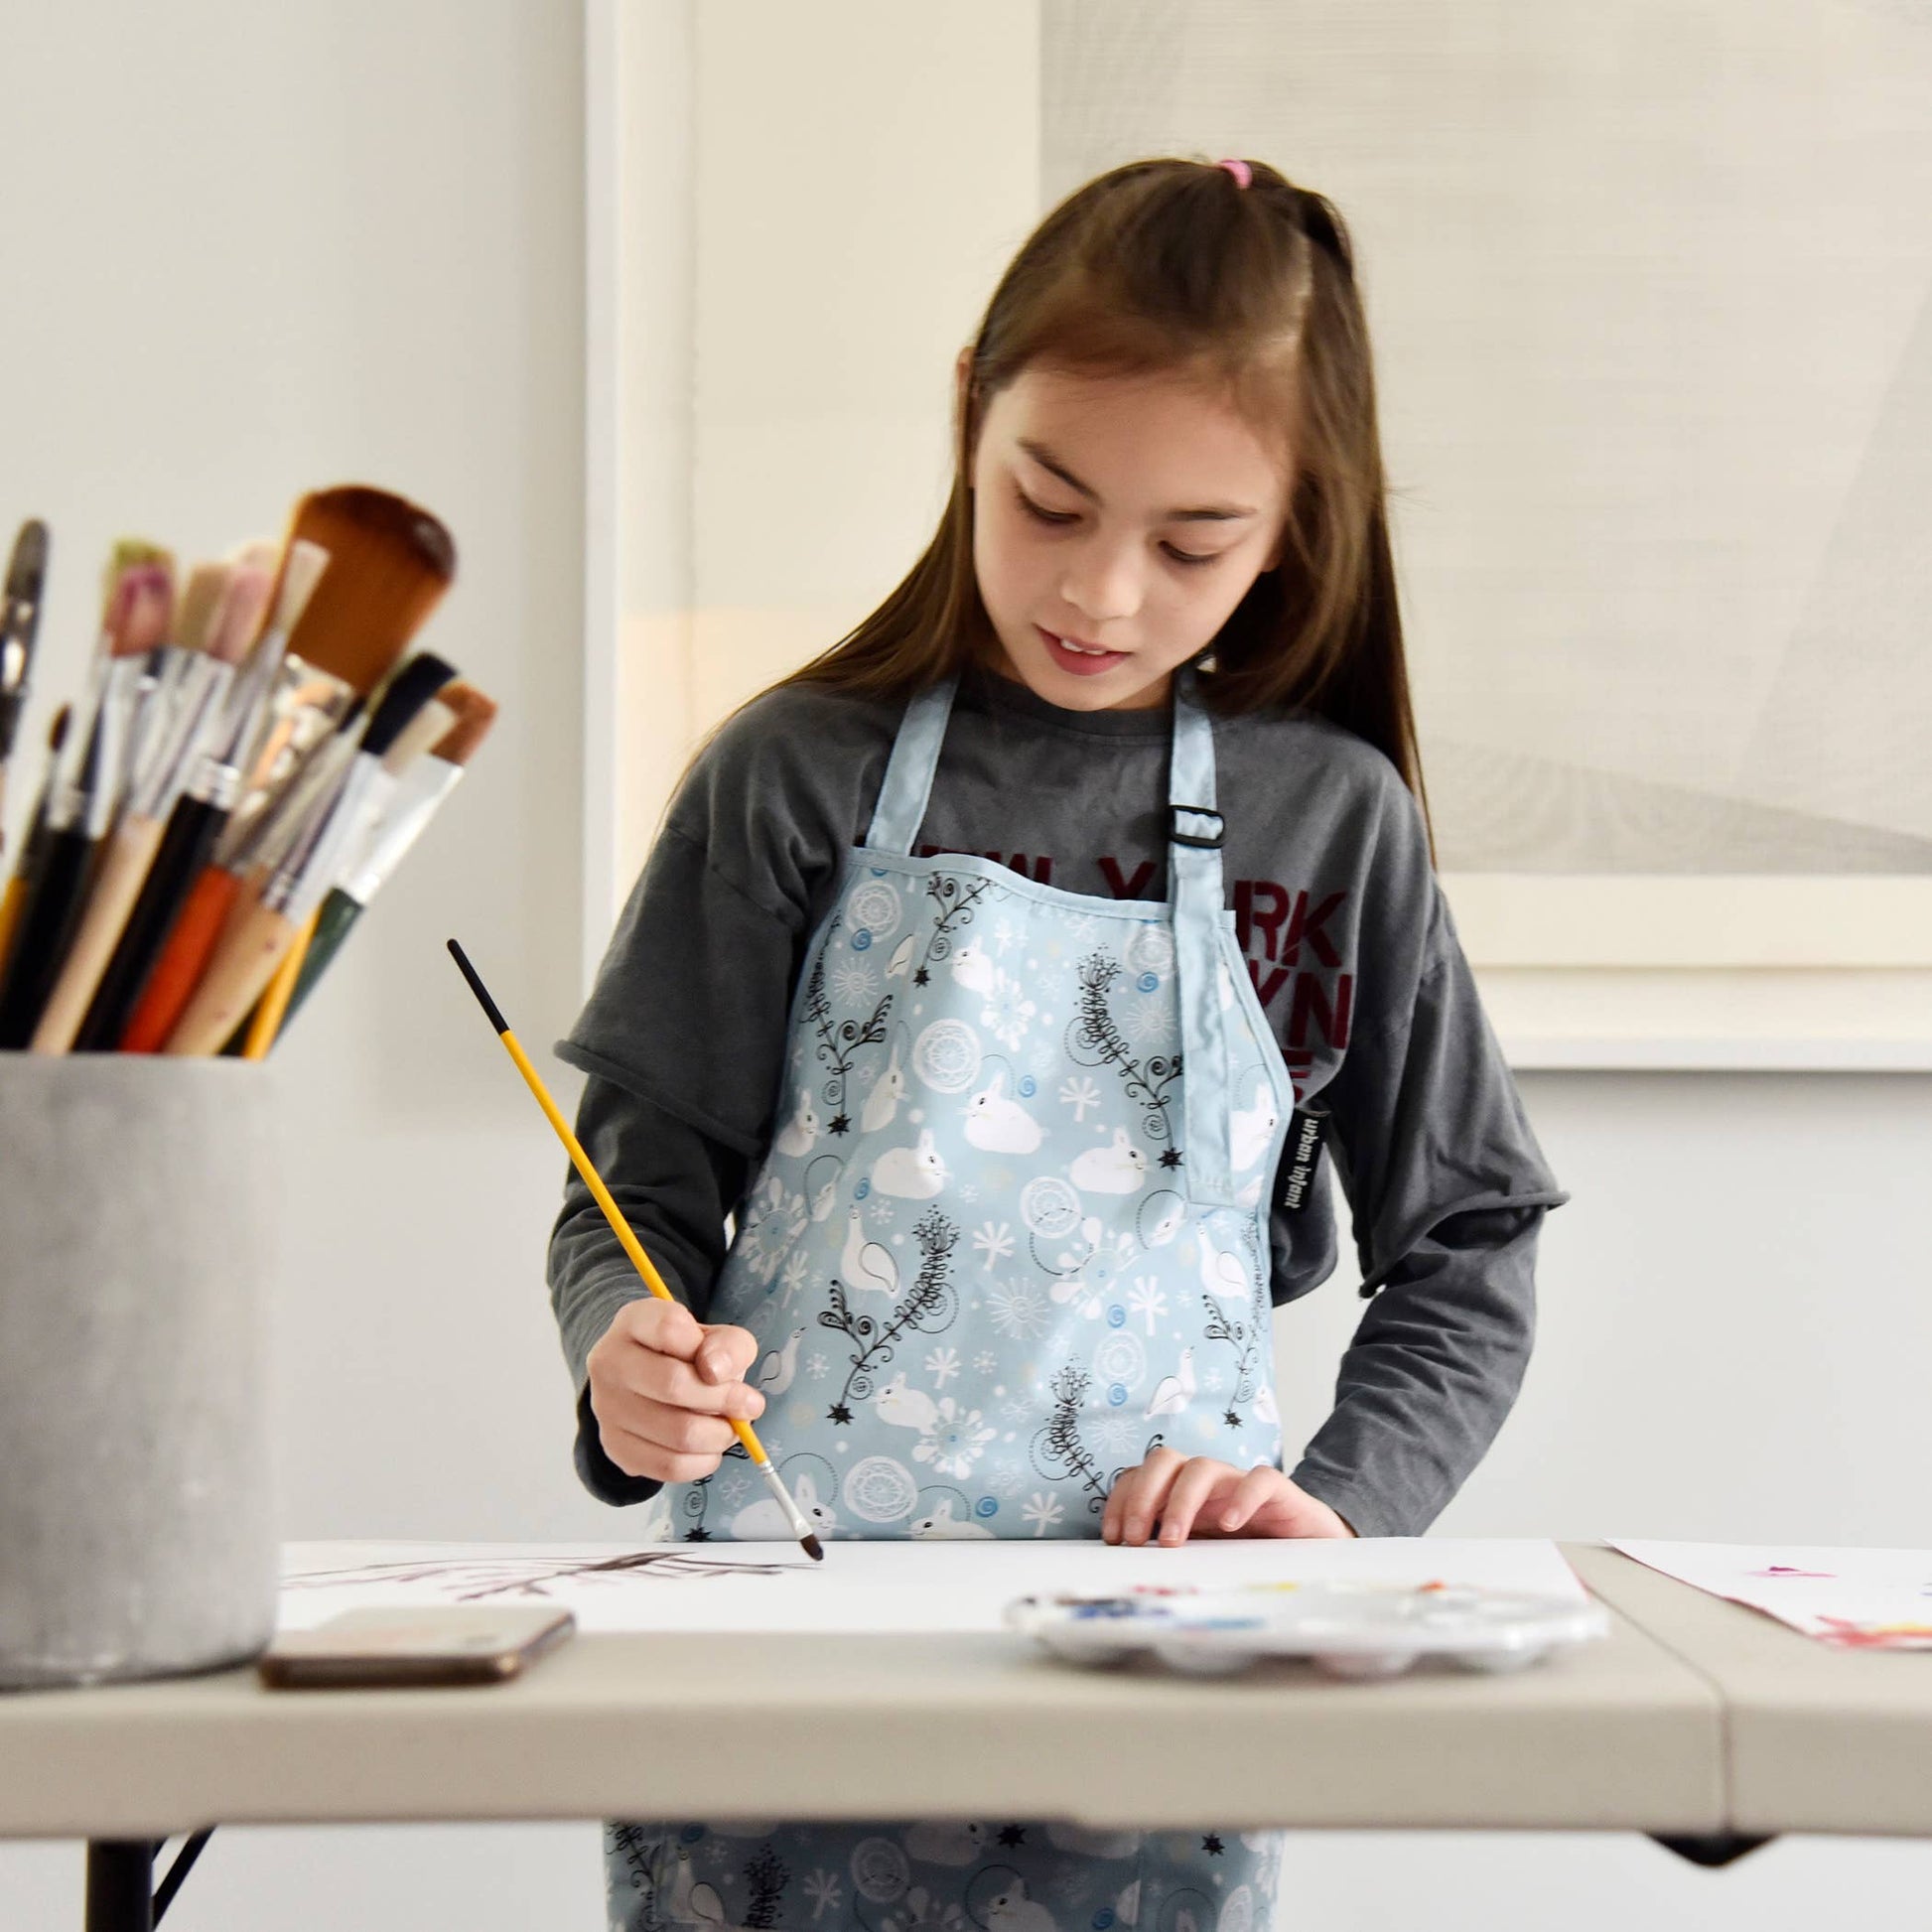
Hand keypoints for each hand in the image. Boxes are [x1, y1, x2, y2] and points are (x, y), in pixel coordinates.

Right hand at [585, 1297, 764, 1482]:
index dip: (710, 1351)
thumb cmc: (687, 1355)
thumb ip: (729, 1345)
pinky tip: (710, 1448)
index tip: (726, 1370)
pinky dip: (702, 1462)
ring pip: (676, 1432)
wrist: (649, 1382)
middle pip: (674, 1385)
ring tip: (730, 1428)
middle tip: (749, 1406)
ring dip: (719, 1435)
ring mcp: (606, 1407)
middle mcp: (608, 1362)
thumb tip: (716, 1372)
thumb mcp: (716, 1337)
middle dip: (725, 1400)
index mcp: (633, 1321)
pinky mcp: (614, 1446)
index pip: (670, 1328)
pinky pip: (668, 1465)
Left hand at [1101, 1449, 1354, 1544]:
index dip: (1121, 1500)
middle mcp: (1207, 1482)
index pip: (1140, 1476)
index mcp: (1182, 1494)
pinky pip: (1260, 1479)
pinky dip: (1243, 1496)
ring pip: (1202, 1467)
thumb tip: (1124, 1578)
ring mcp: (1239, 1483)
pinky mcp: (1278, 1492)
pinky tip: (1232, 1525)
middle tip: (1134, 1539)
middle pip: (1164, 1460)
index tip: (1111, 1538)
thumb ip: (1171, 1555)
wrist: (1312, 1548)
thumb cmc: (1249, 1551)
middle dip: (1142, 1496)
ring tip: (1171, 1541)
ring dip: (1179, 1501)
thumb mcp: (1203, 1555)